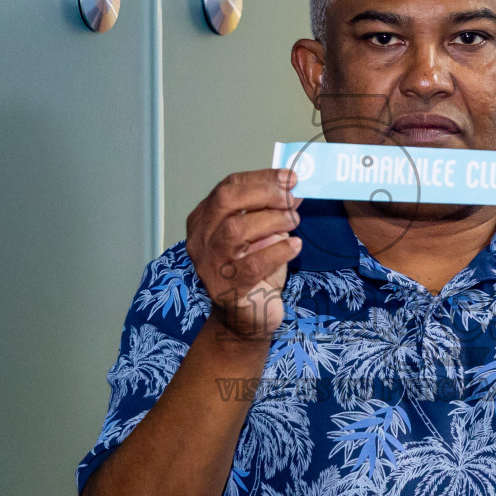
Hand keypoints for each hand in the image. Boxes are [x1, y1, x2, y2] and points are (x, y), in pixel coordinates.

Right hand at [185, 169, 301, 339]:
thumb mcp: (261, 234)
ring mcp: (210, 264)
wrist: (247, 318)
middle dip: (263, 193)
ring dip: (272, 220)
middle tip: (291, 197)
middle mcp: (200, 239)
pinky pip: (253, 264)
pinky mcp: (226, 288)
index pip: (228, 187)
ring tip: (294, 221)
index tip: (289, 177)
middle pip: (226, 201)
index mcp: (204, 219)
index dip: (261, 179)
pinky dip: (279, 251)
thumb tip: (293, 189)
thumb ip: (270, 211)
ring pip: (236, 230)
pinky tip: (294, 246)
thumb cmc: (254, 271)